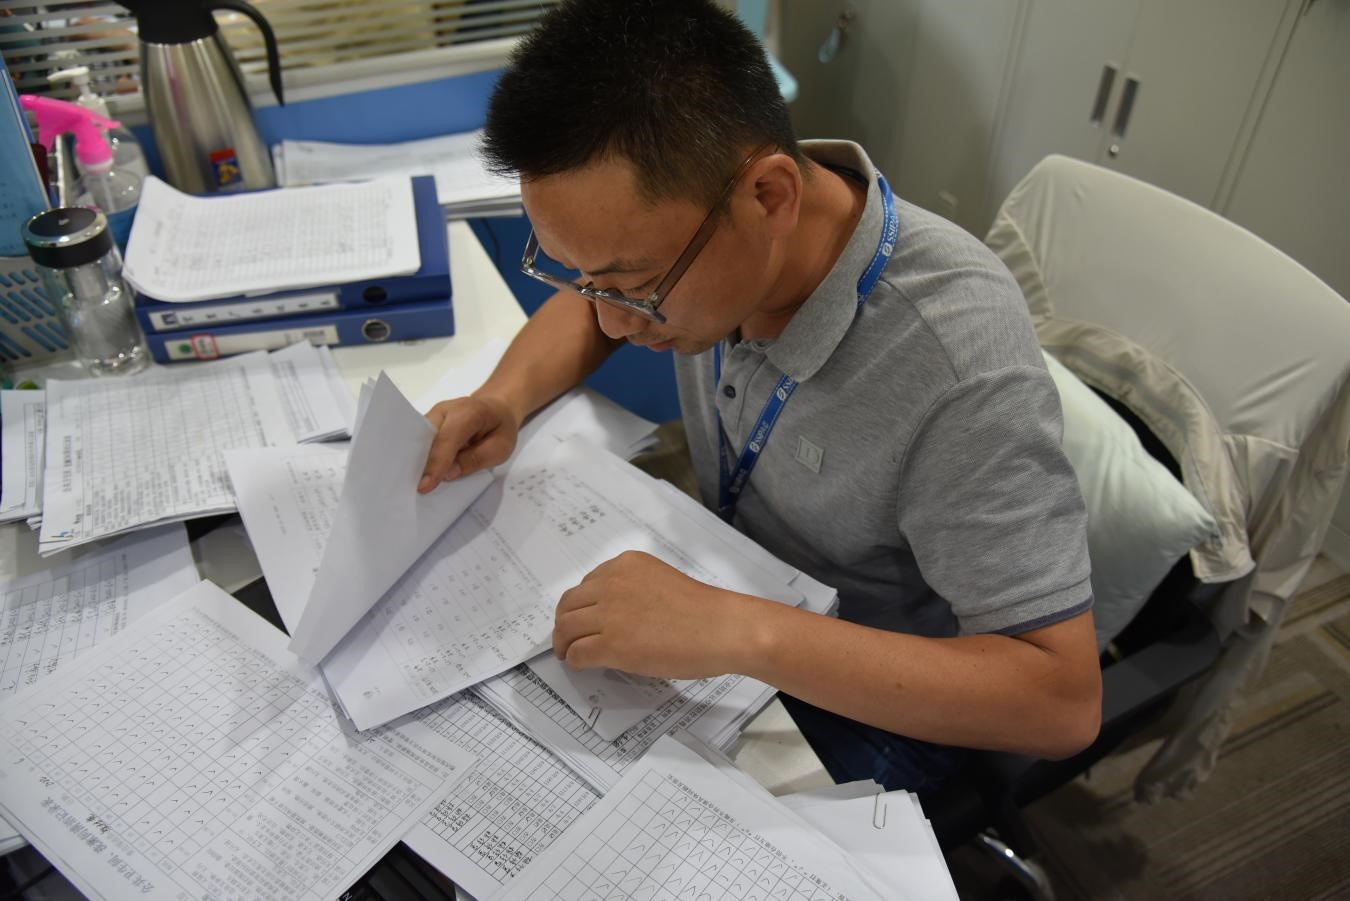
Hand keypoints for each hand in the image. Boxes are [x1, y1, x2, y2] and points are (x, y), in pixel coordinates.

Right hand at [418, 394, 518, 492]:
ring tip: (412, 485)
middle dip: (419, 464)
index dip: (436, 463)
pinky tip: (418, 475)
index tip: (425, 486)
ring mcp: (434, 415)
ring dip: (416, 462)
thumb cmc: (500, 429)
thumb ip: (476, 459)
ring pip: (418, 440)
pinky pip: (419, 441)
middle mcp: (445, 410)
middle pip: (426, 438)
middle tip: (413, 489)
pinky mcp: (427, 423)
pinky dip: (419, 458)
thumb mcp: (500, 448)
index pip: (447, 438)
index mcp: (469, 412)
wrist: (496, 409)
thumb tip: (447, 474)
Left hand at [553, 551, 770, 679]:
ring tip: (569, 653)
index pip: (587, 584)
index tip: (583, 618)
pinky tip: (581, 665)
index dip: (581, 605)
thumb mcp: (660, 583)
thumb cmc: (703, 611)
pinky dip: (574, 660)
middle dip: (565, 622)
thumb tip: (616, 615)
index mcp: (625, 564)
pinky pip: (577, 653)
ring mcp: (609, 613)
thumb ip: (634, 590)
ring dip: (564, 643)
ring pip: (566, 627)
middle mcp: (612, 582)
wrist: (720, 628)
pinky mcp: (610, 644)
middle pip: (569, 604)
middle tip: (567, 639)